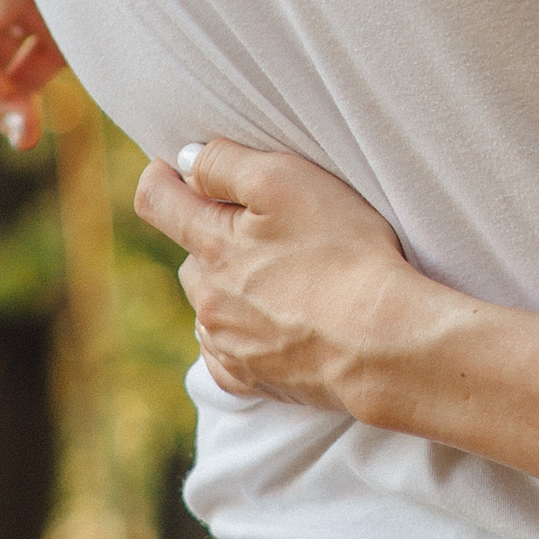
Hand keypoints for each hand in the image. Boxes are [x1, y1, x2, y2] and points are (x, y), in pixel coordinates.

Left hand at [133, 135, 413, 412]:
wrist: (381, 342)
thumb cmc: (342, 254)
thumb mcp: (285, 182)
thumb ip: (226, 165)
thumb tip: (188, 160)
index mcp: (211, 247)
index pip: (157, 201)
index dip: (162, 175)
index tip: (175, 166)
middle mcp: (208, 300)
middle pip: (190, 257)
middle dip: (212, 238)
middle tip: (260, 230)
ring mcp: (228, 344)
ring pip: (209, 305)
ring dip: (228, 288)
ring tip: (278, 279)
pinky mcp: (252, 379)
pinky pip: (226, 353)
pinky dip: (240, 334)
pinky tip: (273, 325)